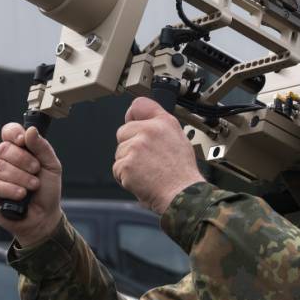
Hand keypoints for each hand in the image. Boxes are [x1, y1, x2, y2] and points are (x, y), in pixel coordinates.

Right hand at [0, 123, 62, 246]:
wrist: (44, 217)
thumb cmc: (46, 191)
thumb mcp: (52, 166)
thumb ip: (42, 147)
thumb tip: (30, 130)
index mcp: (19, 150)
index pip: (8, 132)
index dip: (13, 133)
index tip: (23, 140)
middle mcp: (4, 160)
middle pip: (3, 149)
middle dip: (23, 160)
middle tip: (36, 171)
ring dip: (20, 177)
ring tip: (32, 186)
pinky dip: (9, 189)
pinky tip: (20, 195)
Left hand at [114, 97, 205, 214]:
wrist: (182, 194)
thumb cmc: (182, 174)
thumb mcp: (179, 139)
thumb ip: (160, 128)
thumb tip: (144, 124)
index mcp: (164, 122)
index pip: (139, 104)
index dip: (133, 115)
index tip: (132, 121)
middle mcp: (149, 130)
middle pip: (123, 132)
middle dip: (129, 146)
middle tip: (146, 160)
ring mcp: (136, 146)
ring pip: (119, 152)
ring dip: (128, 163)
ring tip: (147, 172)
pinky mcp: (127, 163)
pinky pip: (117, 168)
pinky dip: (125, 177)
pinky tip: (141, 180)